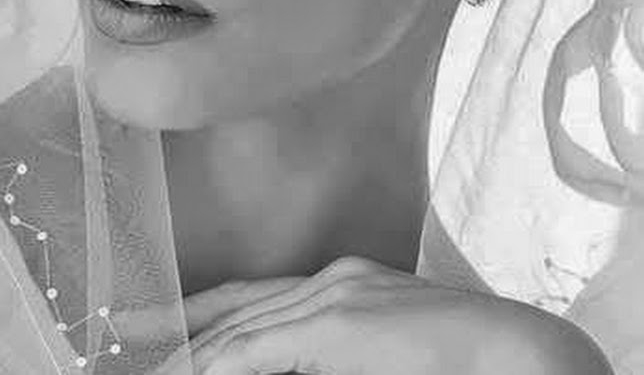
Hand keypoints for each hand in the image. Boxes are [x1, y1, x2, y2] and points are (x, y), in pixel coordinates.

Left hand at [181, 257, 613, 374]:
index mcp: (337, 285)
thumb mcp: (372, 352)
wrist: (523, 355)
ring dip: (192, 351)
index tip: (158, 330)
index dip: (198, 313)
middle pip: (236, 307)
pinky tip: (192, 370)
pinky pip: (266, 347)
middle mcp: (329, 281)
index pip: (250, 299)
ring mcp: (335, 297)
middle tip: (125, 335)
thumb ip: (323, 356)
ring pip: (242, 327)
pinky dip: (224, 361)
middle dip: (178, 325)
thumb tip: (269, 362)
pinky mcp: (343, 323)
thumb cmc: (455, 360)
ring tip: (146, 363)